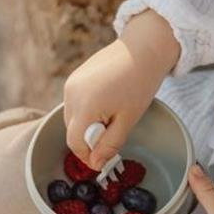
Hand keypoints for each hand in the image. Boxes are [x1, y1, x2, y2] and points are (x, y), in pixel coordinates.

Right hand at [63, 9, 179, 170]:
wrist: (142, 50)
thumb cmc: (139, 84)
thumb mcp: (128, 120)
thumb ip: (110, 144)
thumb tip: (96, 163)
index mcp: (84, 106)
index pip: (75, 143)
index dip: (88, 157)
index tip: (103, 163)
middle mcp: (71, 94)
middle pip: (72, 131)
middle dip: (90, 142)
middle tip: (113, 139)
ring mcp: (71, 84)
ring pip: (73, 119)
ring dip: (88, 127)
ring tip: (113, 120)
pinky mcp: (75, 78)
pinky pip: (75, 105)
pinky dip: (87, 113)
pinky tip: (108, 107)